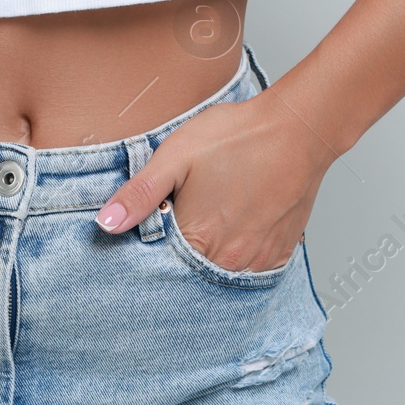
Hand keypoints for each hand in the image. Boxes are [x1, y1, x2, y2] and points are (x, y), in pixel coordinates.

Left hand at [93, 85, 339, 271]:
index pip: (161, 268)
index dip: (151, 255)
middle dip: (179, 260)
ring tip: (210, 227)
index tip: (150, 239)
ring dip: (210, 259)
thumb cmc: (237, 137)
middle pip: (192, 275)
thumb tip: (106, 224)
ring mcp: (259, 259)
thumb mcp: (175, 157)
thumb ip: (139, 194)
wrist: (298, 128)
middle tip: (184, 226)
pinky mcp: (281, 252)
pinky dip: (238, 257)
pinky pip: (252, 269)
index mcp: (198, 240)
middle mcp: (230, 260)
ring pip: (222, 274)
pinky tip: (234, 231)